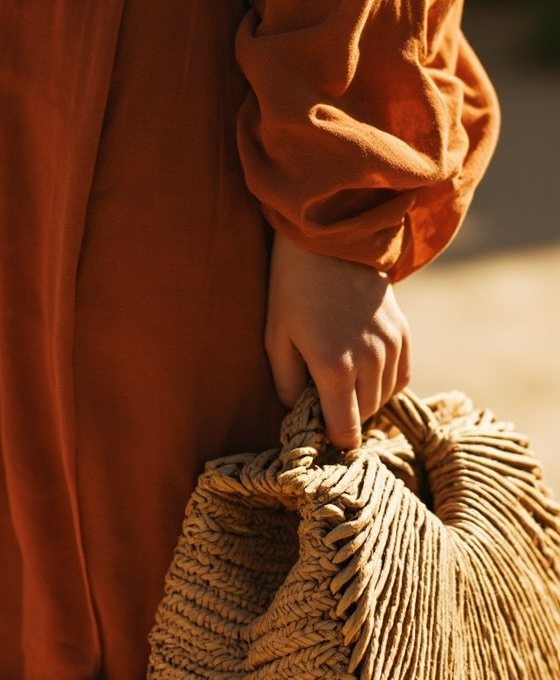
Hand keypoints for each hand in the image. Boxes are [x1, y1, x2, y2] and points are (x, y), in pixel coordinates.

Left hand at [264, 233, 411, 449]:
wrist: (331, 241)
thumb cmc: (293, 289)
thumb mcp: (276, 337)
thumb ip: (287, 383)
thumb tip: (298, 411)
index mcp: (334, 368)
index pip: (346, 429)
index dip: (334, 438)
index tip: (320, 434)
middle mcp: (369, 361)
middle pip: (367, 415)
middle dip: (346, 417)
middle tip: (324, 405)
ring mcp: (391, 347)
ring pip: (385, 398)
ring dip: (365, 400)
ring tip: (342, 385)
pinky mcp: (403, 333)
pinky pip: (402, 377)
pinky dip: (386, 384)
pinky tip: (366, 375)